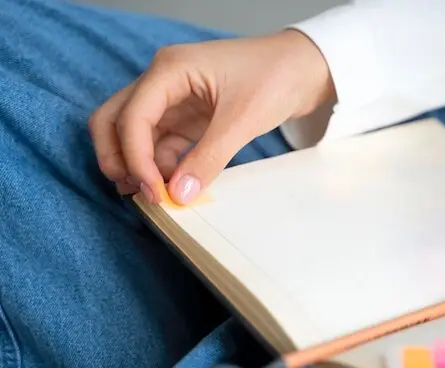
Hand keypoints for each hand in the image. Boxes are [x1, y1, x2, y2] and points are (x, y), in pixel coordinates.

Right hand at [89, 30, 333, 204]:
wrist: (304, 68)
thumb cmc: (276, 77)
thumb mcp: (242, 119)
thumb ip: (208, 158)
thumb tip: (179, 195)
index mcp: (170, 70)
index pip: (132, 117)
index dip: (135, 158)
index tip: (153, 192)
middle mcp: (163, 82)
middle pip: (115, 121)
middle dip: (118, 158)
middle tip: (138, 194)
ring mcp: (174, 100)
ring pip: (135, 135)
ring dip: (139, 165)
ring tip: (158, 197)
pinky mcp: (188, 117)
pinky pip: (161, 144)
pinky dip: (161, 166)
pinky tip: (174, 186)